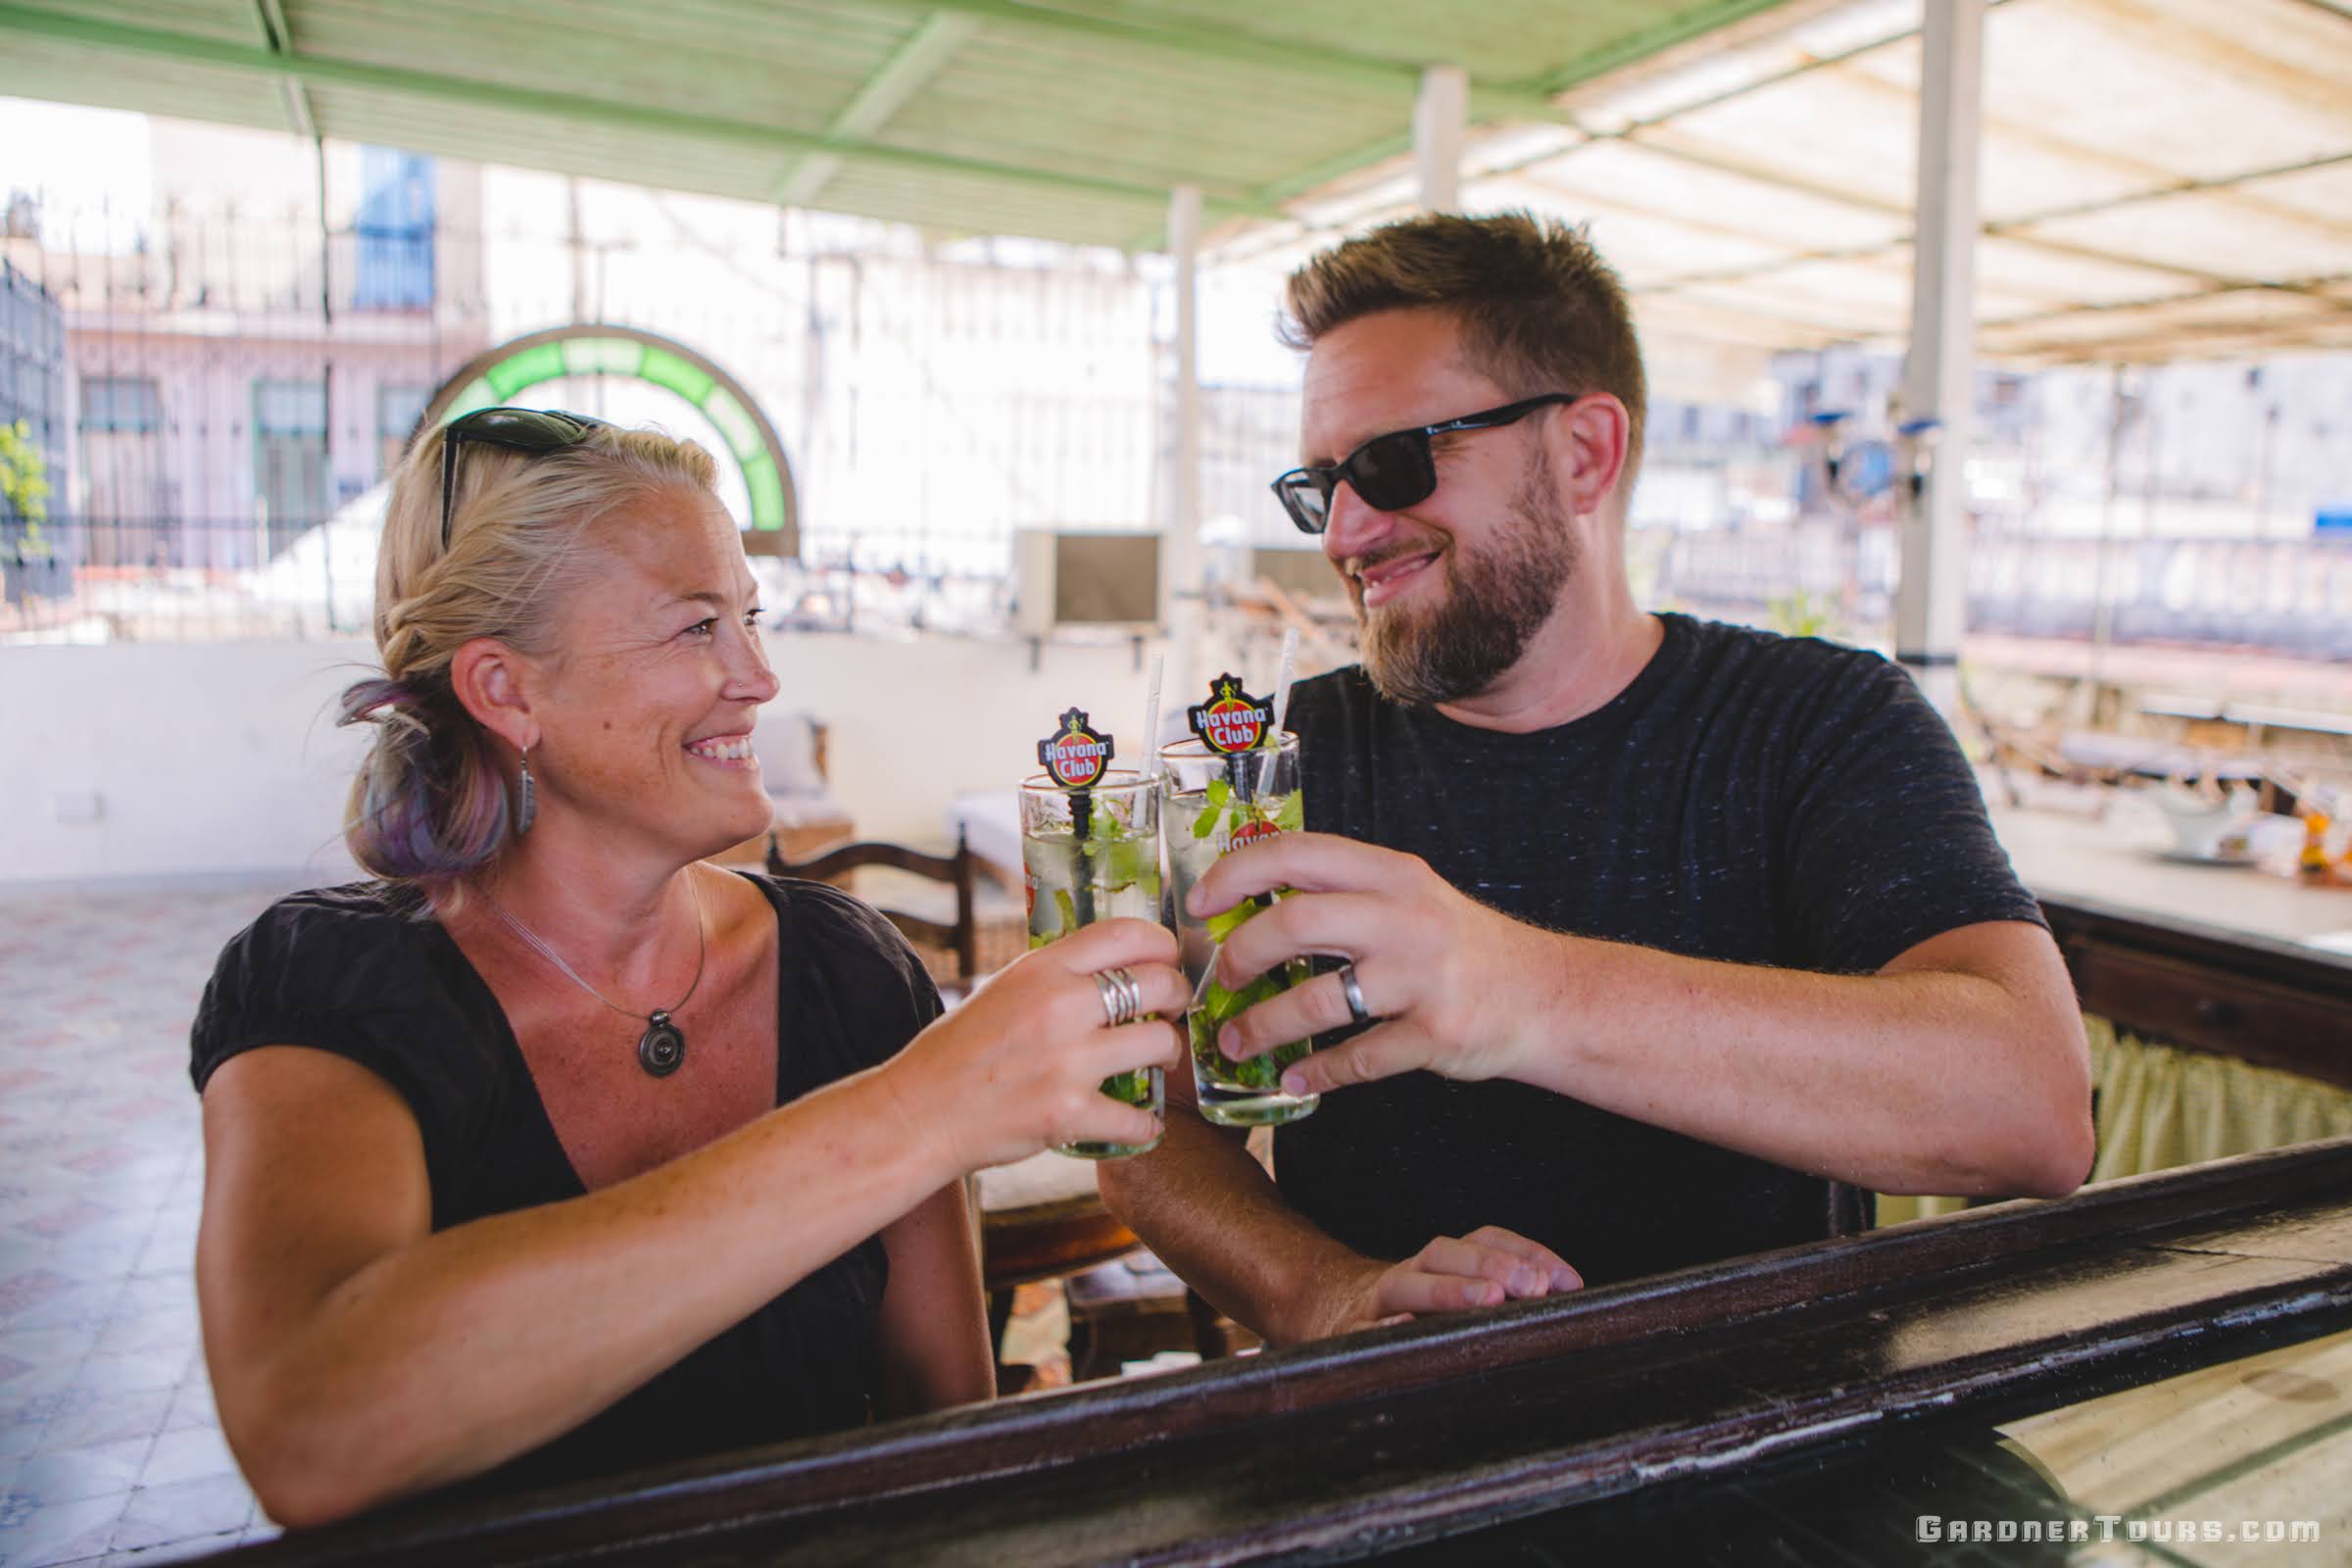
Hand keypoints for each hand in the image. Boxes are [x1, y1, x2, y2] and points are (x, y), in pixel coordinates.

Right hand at [884, 918, 1186, 1175]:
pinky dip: (1145, 1126)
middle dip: (1179, 997)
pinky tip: (1139, 1123)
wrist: (918, 1113)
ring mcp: (1067, 1061)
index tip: (1170, 958)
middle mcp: (1058, 1006)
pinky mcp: (1069, 1114)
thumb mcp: (1003, 989)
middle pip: (1159, 983)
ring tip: (1157, 1062)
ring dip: (1169, 1055)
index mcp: (1040, 969)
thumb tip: (1109, 966)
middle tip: (1173, 1011)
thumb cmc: (958, 1052)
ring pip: (1161, 1044)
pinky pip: (1139, 1119)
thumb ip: (1054, 976)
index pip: (1126, 934)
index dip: (1163, 943)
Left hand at [1189, 832, 1555, 1096]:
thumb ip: (1344, 895)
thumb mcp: (1410, 898)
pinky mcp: (1436, 1034)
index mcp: (1392, 874)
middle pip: (1296, 923)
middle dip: (1241, 955)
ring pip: (1319, 1000)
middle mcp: (1405, 918)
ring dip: (1264, 1025)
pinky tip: (1295, 1079)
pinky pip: (1358, 1059)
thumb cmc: (1461, 947)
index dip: (1236, 874)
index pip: (1297, 854)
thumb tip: (1252, 904)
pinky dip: (1318, 1073)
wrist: (1545, 995)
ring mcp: (1422, 978)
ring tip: (1237, 1043)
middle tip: (1219, 978)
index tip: (1198, 903)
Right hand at [1313, 1226, 1581, 1337]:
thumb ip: (1503, 1294)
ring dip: (1448, 1290)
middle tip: (1532, 1287)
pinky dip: (1386, 1328)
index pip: (1485, 1239)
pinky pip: (1366, 1329)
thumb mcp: (1453, 1296)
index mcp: (1441, 1261)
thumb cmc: (1411, 1314)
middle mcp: (1410, 1271)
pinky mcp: (1351, 1333)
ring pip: (1407, 1284)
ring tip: (1489, 1300)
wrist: (1327, 1314)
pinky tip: (1407, 1330)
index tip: (1569, 1282)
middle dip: (1491, 1265)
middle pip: (1445, 1253)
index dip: (1528, 1253)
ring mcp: (1377, 1301)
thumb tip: (1566, 1299)